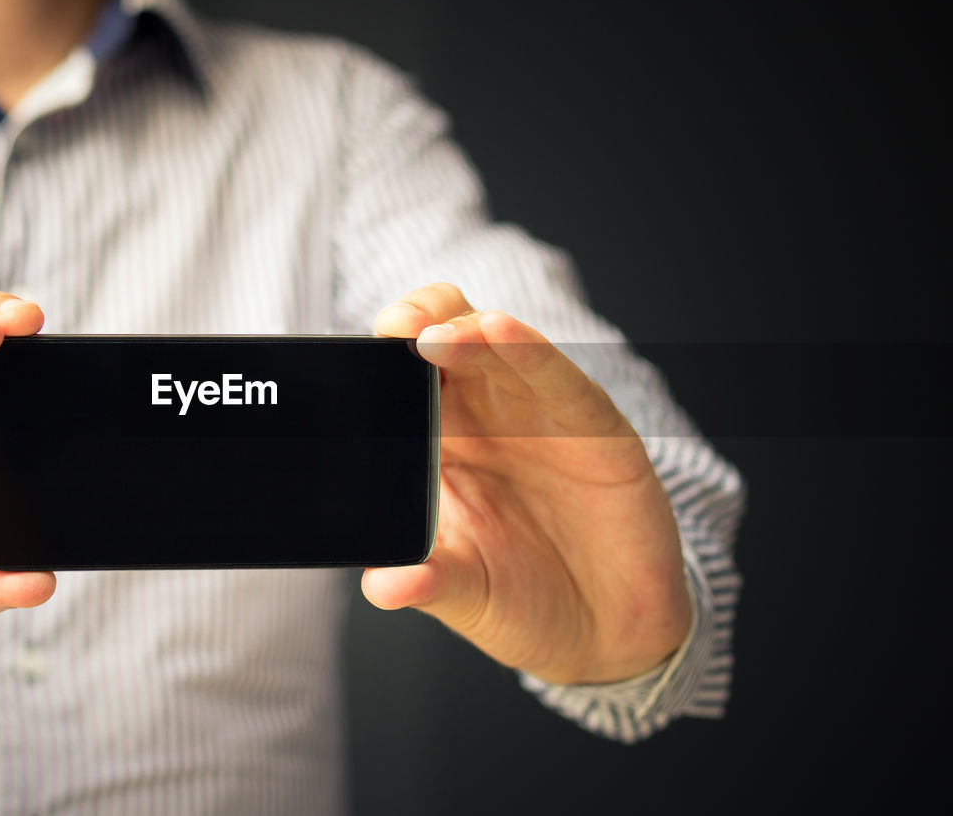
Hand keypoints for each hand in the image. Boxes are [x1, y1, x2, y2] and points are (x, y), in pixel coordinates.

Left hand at [366, 283, 689, 683]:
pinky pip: (560, 377)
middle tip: (393, 330)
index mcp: (442, 444)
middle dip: (418, 322)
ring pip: (502, 345)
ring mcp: (542, 415)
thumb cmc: (525, 602)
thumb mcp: (465, 593)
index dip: (383, 357)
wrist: (606, 640)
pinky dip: (529, 350)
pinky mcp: (595, 428)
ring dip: (467, 330)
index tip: (355, 357)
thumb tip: (381, 586)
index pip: (406, 377)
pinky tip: (501, 331)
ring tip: (434, 335)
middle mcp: (489, 417)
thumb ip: (424, 582)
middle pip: (449, 338)